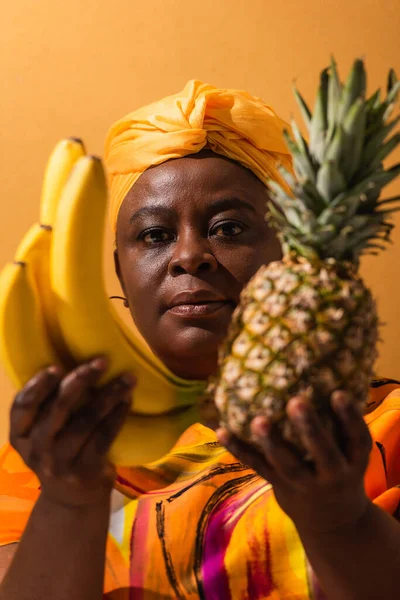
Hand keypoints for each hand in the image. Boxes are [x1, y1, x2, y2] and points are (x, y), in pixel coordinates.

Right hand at [9, 357, 135, 508]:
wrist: (72, 502)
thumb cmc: (59, 453)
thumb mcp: (43, 436)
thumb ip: (49, 409)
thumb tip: (75, 361)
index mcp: (21, 436)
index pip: (22, 407)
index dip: (37, 386)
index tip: (56, 366)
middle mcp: (37, 450)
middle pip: (58, 409)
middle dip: (80, 381)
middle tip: (102, 361)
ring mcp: (61, 463)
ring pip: (85, 422)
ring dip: (109, 395)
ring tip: (128, 378)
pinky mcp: (86, 471)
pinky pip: (104, 437)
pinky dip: (117, 416)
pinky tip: (128, 399)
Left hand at [216, 391, 372, 534]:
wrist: (333, 523)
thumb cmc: (340, 468)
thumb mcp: (350, 453)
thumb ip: (339, 425)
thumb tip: (321, 374)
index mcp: (353, 460)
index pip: (357, 438)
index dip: (350, 416)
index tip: (339, 393)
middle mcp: (332, 474)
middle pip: (324, 454)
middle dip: (310, 429)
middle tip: (297, 402)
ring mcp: (305, 484)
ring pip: (288, 465)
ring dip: (272, 443)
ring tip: (259, 421)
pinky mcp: (279, 486)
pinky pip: (258, 467)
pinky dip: (239, 449)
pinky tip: (222, 431)